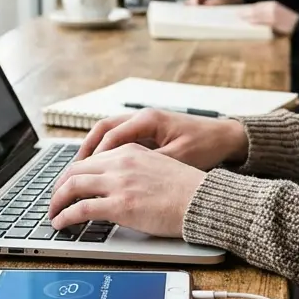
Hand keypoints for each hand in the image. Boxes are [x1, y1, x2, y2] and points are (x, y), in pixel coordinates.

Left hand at [49, 144, 205, 236]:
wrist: (204, 201)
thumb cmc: (188, 190)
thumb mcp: (159, 167)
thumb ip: (135, 171)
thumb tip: (119, 185)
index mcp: (130, 151)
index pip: (92, 159)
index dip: (75, 174)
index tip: (69, 185)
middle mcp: (120, 163)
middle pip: (76, 170)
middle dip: (60, 186)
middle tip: (55, 199)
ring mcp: (118, 183)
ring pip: (72, 187)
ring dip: (57, 201)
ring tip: (53, 214)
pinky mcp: (118, 205)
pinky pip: (80, 209)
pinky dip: (64, 216)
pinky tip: (60, 223)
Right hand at [71, 108, 247, 167]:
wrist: (228, 138)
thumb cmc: (208, 146)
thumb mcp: (179, 159)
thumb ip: (150, 167)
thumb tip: (123, 181)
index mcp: (148, 120)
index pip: (110, 135)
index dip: (94, 157)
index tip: (82, 175)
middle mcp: (143, 117)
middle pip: (102, 130)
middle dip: (84, 152)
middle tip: (70, 174)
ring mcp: (145, 123)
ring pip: (108, 134)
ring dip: (93, 152)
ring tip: (79, 172)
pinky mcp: (149, 133)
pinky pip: (119, 140)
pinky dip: (107, 153)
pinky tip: (102, 171)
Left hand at [241, 1, 298, 34]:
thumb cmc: (287, 23)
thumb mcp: (277, 15)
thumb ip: (266, 15)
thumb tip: (253, 19)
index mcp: (273, 4)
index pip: (258, 5)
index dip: (248, 8)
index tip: (240, 10)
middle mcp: (273, 7)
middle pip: (256, 9)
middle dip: (246, 11)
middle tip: (236, 14)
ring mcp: (274, 14)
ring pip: (258, 14)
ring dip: (249, 16)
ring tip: (240, 18)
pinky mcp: (276, 21)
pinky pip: (264, 20)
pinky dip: (257, 21)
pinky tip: (250, 22)